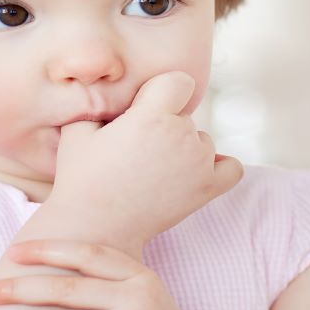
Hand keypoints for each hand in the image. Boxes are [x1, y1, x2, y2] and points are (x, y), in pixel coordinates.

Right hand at [50, 70, 243, 244]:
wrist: (95, 227)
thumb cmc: (81, 179)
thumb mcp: (77, 129)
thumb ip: (99, 103)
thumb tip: (109, 94)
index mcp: (151, 115)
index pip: (178, 81)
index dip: (160, 91)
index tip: (141, 110)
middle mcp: (181, 135)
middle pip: (185, 115)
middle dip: (165, 125)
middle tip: (136, 151)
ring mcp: (198, 163)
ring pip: (202, 140)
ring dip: (185, 148)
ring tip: (154, 170)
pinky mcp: (207, 189)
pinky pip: (231, 168)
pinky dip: (219, 167)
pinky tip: (195, 171)